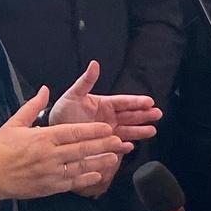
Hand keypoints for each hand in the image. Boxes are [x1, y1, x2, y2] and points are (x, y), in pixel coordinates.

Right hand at [0, 87, 132, 205]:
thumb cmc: (1, 147)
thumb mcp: (15, 122)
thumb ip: (33, 105)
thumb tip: (45, 89)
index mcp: (43, 137)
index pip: (73, 132)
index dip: (93, 130)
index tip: (107, 127)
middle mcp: (50, 155)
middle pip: (82, 149)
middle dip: (103, 145)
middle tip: (119, 141)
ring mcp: (51, 172)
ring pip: (81, 167)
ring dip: (100, 162)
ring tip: (115, 157)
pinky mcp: (49, 187)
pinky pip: (72, 182)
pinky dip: (86, 179)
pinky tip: (98, 176)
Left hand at [49, 62, 160, 196]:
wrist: (54, 133)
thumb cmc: (62, 112)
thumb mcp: (73, 95)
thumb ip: (86, 81)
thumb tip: (94, 64)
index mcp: (104, 104)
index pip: (124, 102)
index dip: (137, 101)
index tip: (149, 101)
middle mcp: (109, 118)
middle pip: (130, 116)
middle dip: (144, 115)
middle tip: (157, 114)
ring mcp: (108, 131)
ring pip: (128, 130)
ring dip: (140, 131)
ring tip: (152, 130)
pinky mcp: (104, 144)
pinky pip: (116, 145)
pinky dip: (123, 146)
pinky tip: (130, 146)